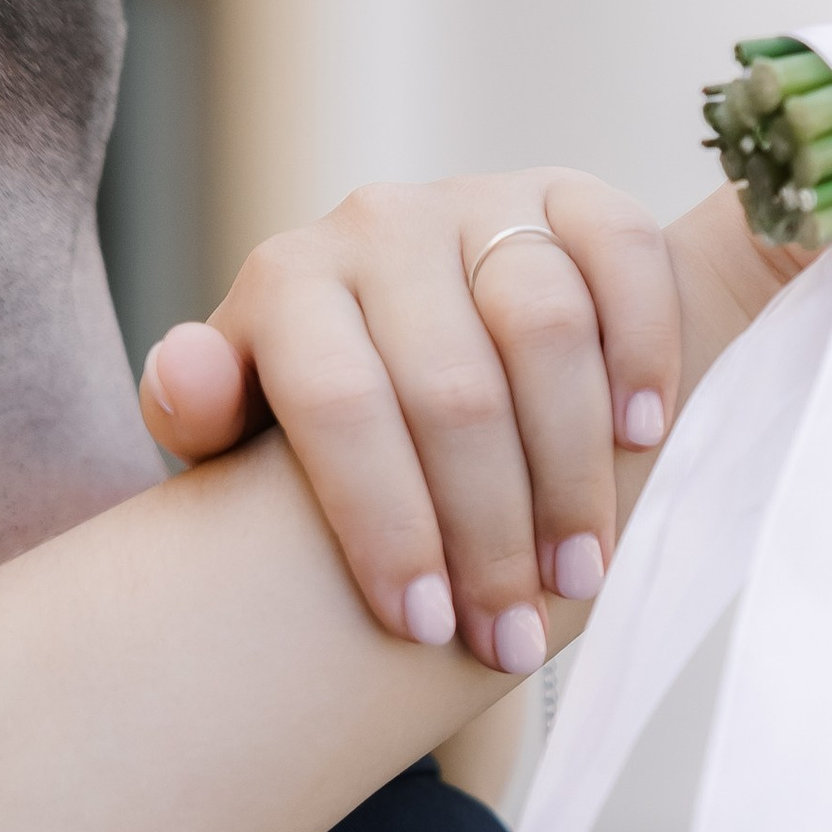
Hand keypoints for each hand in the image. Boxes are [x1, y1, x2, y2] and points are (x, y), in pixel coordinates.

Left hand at [139, 171, 680, 667]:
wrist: (408, 319)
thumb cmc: (322, 412)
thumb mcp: (240, 424)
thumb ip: (202, 411)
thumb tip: (188, 377)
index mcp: (287, 282)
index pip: (340, 403)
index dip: (385, 522)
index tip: (422, 628)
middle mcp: (379, 225)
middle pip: (452, 387)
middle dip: (488, 532)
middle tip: (513, 637)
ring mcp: (481, 202)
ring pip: (544, 326)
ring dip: (573, 468)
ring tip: (581, 574)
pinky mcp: (570, 194)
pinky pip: (622, 250)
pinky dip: (643, 343)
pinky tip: (642, 436)